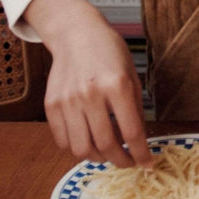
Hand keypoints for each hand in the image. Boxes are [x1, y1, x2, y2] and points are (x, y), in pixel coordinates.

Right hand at [25, 0, 152, 167]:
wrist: (77, 34)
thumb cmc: (109, 52)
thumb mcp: (132, 75)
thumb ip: (135, 108)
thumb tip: (138, 141)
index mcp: (117, 85)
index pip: (132, 132)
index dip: (141, 153)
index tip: (147, 164)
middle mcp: (91, 95)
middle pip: (106, 146)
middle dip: (121, 161)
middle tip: (128, 162)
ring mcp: (68, 101)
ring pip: (81, 149)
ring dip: (98, 158)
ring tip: (107, 153)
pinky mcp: (51, 105)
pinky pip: (63, 141)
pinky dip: (77, 148)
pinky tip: (88, 141)